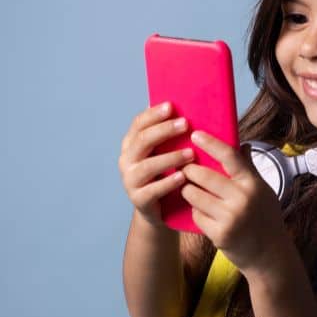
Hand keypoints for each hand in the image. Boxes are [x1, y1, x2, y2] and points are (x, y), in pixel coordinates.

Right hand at [118, 102, 195, 228]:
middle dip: (164, 130)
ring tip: (190, 153)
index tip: (171, 106)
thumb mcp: (163, 151)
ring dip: (171, 157)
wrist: (159, 210)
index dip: (154, 114)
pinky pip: (153, 190)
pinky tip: (183, 176)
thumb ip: (167, 133)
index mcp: (131, 143)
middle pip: (142, 140)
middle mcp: (126, 159)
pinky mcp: (138, 199)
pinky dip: (168, 182)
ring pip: (148, 165)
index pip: (138, 123)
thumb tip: (183, 106)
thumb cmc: (164, 173)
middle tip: (185, 124)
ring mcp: (130, 180)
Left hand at [180, 130, 291, 273]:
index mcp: (253, 184)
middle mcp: (242, 199)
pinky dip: (196, 212)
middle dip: (189, 170)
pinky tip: (202, 213)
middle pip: (204, 176)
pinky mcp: (219, 234)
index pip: (229, 156)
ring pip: (194, 195)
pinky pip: (196, 215)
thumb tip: (242, 144)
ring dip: (188, 191)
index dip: (210, 143)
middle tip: (184, 167)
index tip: (195, 134)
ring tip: (190, 190)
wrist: (270, 255)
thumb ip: (249, 169)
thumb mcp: (263, 191)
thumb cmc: (265, 219)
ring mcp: (230, 218)